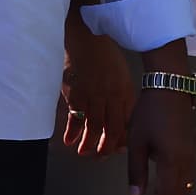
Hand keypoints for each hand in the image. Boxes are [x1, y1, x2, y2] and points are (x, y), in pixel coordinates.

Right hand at [59, 30, 135, 159]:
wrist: (86, 38)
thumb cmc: (105, 55)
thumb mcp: (122, 75)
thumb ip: (122, 97)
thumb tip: (121, 119)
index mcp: (125, 91)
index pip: (127, 121)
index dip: (123, 138)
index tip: (119, 149)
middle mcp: (111, 96)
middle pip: (112, 128)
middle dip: (107, 146)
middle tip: (101, 156)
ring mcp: (93, 96)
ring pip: (93, 126)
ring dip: (89, 143)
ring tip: (84, 153)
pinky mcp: (75, 94)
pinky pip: (74, 117)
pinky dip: (71, 131)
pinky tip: (68, 140)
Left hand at [128, 87, 195, 194]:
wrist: (170, 88)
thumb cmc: (149, 114)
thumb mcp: (136, 142)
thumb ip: (136, 171)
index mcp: (172, 161)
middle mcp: (186, 162)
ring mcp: (191, 156)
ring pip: (186, 189)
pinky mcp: (191, 150)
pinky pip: (187, 179)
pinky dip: (176, 192)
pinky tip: (164, 192)